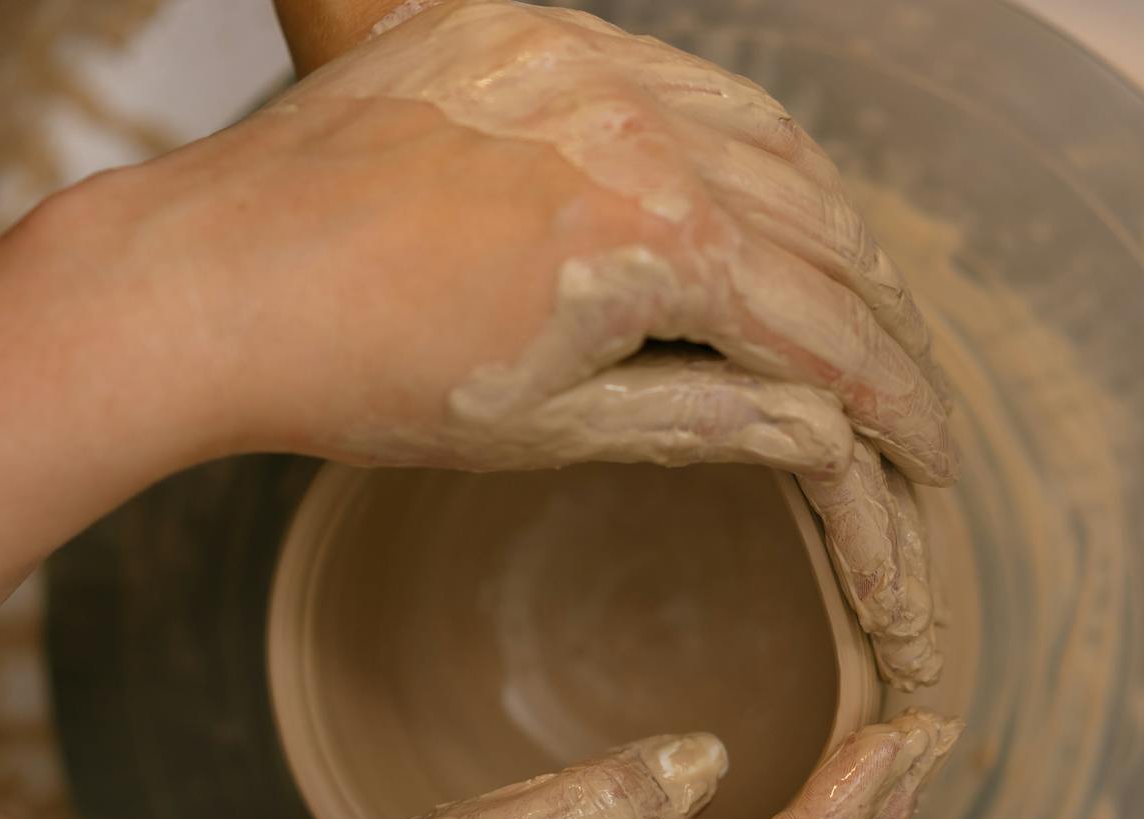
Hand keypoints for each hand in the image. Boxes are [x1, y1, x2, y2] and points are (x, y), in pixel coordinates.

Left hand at [76, 0, 951, 683]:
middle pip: (821, 226)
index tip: (938, 451)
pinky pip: (676, 76)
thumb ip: (702, 420)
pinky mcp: (521, 31)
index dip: (898, 403)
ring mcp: (579, 63)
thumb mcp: (549, 427)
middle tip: (905, 380)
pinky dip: (734, 139)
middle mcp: (639, 127)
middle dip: (878, 317)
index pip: (826, 332)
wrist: (205, 278)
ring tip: (849, 290)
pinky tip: (748, 182)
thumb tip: (819, 434)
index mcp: (655, 241)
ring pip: (766, 136)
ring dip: (824, 220)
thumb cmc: (357, 379)